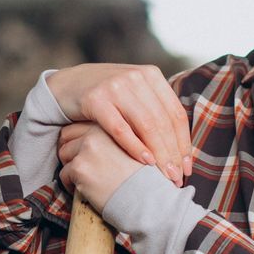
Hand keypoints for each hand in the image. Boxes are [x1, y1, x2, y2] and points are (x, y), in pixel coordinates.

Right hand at [46, 63, 190, 183]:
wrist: (66, 85)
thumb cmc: (105, 96)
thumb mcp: (133, 94)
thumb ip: (154, 108)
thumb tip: (181, 142)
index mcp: (151, 75)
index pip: (175, 113)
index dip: (184, 142)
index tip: (187, 166)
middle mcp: (136, 78)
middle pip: (163, 121)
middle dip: (173, 153)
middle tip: (177, 177)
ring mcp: (116, 86)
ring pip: (146, 125)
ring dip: (158, 153)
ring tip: (164, 174)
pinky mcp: (95, 99)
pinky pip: (120, 128)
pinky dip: (134, 146)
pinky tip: (144, 161)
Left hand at [56, 122, 143, 209]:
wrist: (148, 197)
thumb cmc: (146, 177)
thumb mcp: (134, 148)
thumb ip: (116, 141)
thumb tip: (97, 147)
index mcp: (108, 127)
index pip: (80, 126)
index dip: (77, 139)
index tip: (81, 153)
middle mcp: (96, 134)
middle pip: (66, 136)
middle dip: (69, 150)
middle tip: (76, 166)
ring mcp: (87, 150)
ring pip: (64, 155)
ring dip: (69, 167)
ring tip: (81, 180)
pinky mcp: (80, 168)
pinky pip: (64, 175)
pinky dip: (70, 184)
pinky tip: (82, 191)